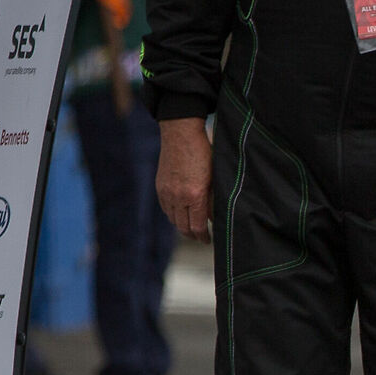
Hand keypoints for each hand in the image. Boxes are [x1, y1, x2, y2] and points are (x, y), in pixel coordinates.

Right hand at [156, 116, 213, 240]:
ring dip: (182, 226)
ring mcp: (166, 192)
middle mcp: (178, 196)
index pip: (197, 226)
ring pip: (172, 218)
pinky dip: (173, 214)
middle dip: (192, 235)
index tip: (208, 241)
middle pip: (182, 226)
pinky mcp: (160, 186)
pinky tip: (181, 214)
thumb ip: (214, 199)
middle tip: (201, 238)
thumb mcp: (215, 176)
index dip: (203, 236)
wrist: (180, 134)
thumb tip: (212, 217)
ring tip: (192, 228)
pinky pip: (165, 208)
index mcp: (194, 195)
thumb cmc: (204, 152)